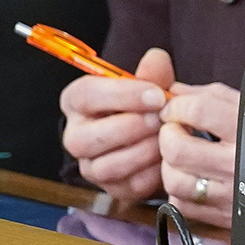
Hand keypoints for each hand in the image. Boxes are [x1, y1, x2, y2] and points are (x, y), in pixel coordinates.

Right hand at [60, 46, 173, 200]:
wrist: (165, 139)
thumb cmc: (150, 107)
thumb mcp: (153, 87)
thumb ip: (153, 74)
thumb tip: (156, 57)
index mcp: (79, 102)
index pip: (85, 95)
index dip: (122, 95)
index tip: (157, 95)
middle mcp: (76, 136)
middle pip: (86, 138)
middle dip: (130, 128)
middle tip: (162, 120)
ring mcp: (90, 165)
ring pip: (105, 166)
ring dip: (143, 152)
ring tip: (167, 139)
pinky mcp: (112, 188)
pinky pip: (128, 185)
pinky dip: (151, 173)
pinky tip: (168, 159)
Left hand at [159, 83, 239, 227]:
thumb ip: (212, 97)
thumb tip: (174, 93)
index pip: (199, 110)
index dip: (177, 106)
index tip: (174, 107)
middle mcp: (241, 164)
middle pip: (177, 149)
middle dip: (167, 135)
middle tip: (174, 130)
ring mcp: (232, 194)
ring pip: (174, 180)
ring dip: (170, 166)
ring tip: (182, 156)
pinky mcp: (225, 216)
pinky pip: (183, 204)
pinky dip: (181, 191)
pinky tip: (195, 178)